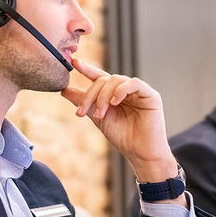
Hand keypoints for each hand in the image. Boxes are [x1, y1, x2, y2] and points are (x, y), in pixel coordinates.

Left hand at [60, 58, 176, 183]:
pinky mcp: (150, 95)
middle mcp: (126, 90)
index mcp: (114, 94)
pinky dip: (121, 90)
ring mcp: (139, 91)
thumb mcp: (98, 118)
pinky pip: (134, 83)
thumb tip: (64, 90)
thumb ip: (84, 103)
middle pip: (105, 79)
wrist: (140, 153)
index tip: (74, 63)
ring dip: (103, 96)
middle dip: (91, 94)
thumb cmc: (122, 137)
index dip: (87, 69)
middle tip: (83, 111)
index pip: (100, 77)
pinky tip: (114, 102)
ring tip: (100, 114)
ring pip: (116, 80)